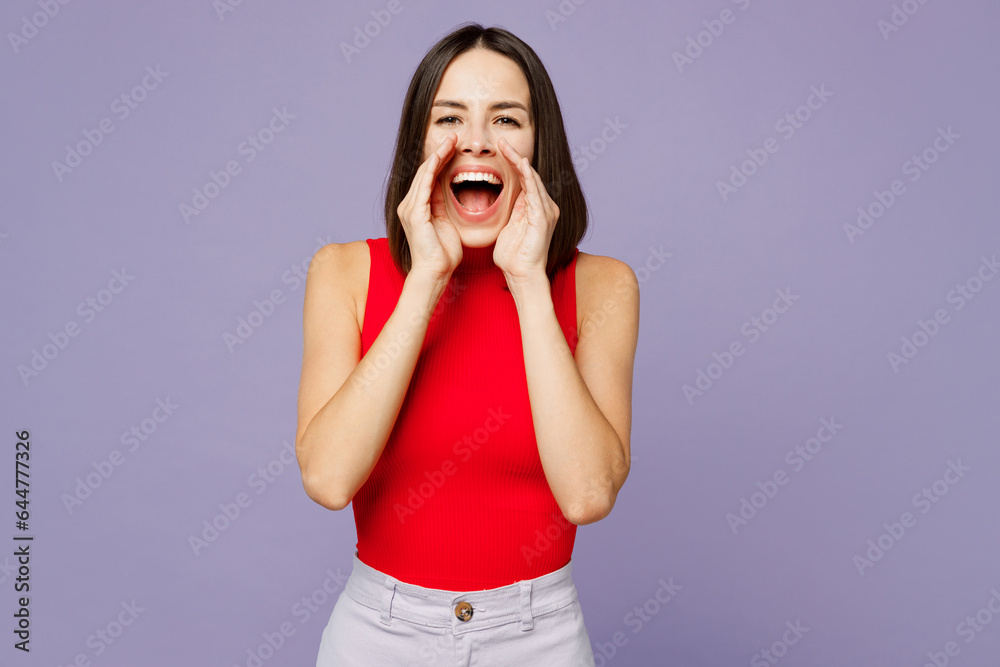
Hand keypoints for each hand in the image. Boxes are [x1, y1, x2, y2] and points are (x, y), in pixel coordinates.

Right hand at [396, 133, 462, 280]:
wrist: (435, 273)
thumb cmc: (443, 255)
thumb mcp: (446, 224)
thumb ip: (443, 207)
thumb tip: (448, 190)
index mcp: (417, 209)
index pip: (429, 178)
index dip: (441, 161)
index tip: (454, 148)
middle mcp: (409, 206)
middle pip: (425, 172)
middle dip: (439, 153)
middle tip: (453, 137)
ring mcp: (410, 208)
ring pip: (424, 174)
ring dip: (437, 156)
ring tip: (450, 141)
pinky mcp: (415, 213)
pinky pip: (424, 184)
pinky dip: (433, 168)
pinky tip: (441, 156)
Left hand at [493, 137, 558, 283]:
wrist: (522, 276)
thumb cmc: (513, 258)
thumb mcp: (509, 228)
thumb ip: (511, 213)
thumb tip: (504, 201)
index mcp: (536, 209)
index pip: (524, 180)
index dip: (512, 163)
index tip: (498, 150)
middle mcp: (545, 207)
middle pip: (529, 174)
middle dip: (515, 156)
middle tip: (501, 141)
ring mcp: (546, 211)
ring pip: (532, 178)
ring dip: (518, 161)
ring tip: (505, 146)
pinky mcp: (542, 217)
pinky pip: (534, 191)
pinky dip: (527, 176)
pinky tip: (519, 163)